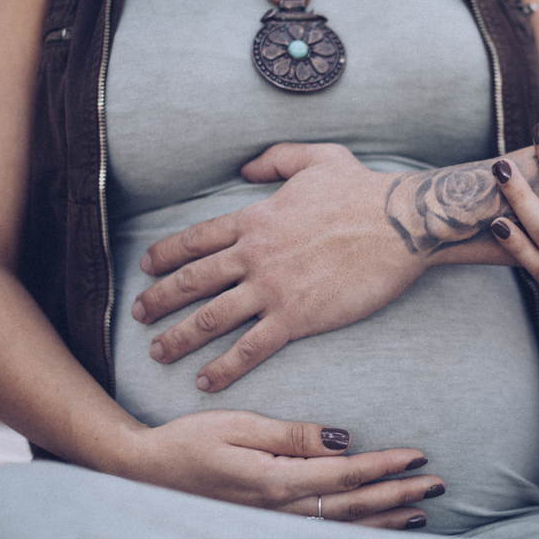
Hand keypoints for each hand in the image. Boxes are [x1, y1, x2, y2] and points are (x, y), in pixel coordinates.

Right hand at [124, 409, 444, 529]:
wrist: (141, 474)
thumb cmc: (188, 441)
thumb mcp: (240, 426)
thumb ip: (294, 436)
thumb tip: (344, 438)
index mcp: (275, 480)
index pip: (345, 474)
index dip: (384, 466)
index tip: (417, 456)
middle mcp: (279, 509)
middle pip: (352, 506)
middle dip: (398, 495)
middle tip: (438, 484)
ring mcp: (272, 524)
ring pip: (341, 527)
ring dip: (383, 520)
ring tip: (420, 513)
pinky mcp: (266, 528)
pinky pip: (322, 535)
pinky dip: (355, 534)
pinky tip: (376, 530)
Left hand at [132, 143, 425, 391]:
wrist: (400, 224)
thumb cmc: (364, 191)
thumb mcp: (318, 158)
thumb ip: (277, 158)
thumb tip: (244, 167)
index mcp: (255, 218)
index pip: (196, 240)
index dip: (166, 256)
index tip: (146, 269)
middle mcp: (254, 255)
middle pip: (192, 281)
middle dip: (158, 300)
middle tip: (138, 314)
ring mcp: (272, 288)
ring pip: (210, 318)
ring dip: (179, 338)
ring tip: (158, 353)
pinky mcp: (296, 317)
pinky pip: (250, 347)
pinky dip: (223, 366)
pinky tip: (205, 380)